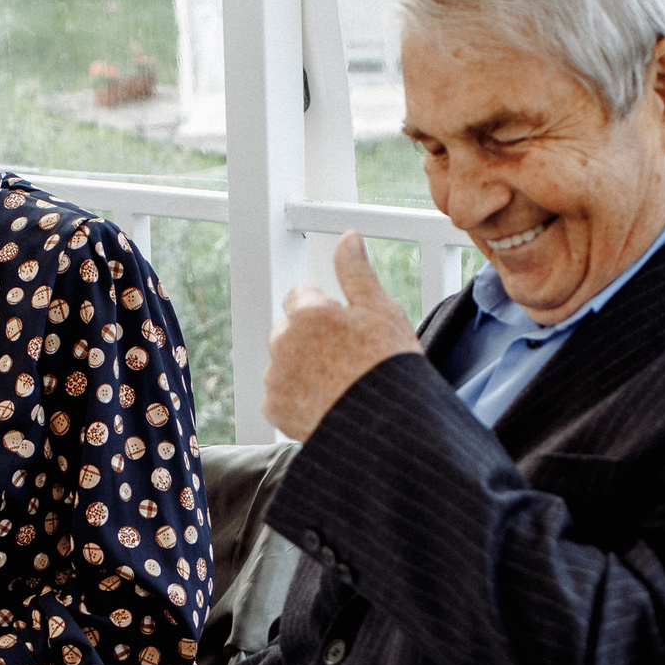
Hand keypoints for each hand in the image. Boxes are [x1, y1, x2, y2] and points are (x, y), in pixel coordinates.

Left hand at [263, 231, 421, 439]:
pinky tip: (327, 405)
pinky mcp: (274, 409)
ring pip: (284, 362)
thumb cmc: (389, 368)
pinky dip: (298, 399)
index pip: (301, 295)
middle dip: (310, 338)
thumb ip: (355, 271)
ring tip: (339, 386)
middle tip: (346, 360)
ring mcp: (276, 377)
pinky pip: (281, 396)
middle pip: (289, 329)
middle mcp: (283, 341)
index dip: (325, 310)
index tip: (346, 330)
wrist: (387, 428)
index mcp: (308, 312)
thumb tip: (347, 235)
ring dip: (303, 369)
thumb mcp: (381, 311)